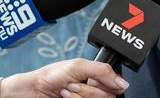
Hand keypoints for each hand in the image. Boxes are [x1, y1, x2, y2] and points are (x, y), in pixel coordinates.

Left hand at [0, 58, 128, 97]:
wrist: (35, 89)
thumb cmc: (53, 75)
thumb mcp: (80, 65)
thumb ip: (103, 71)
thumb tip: (123, 82)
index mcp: (97, 77)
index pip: (116, 85)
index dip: (106, 83)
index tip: (92, 79)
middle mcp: (95, 90)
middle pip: (108, 96)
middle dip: (89, 89)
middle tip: (74, 83)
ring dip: (80, 96)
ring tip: (67, 90)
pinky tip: (65, 96)